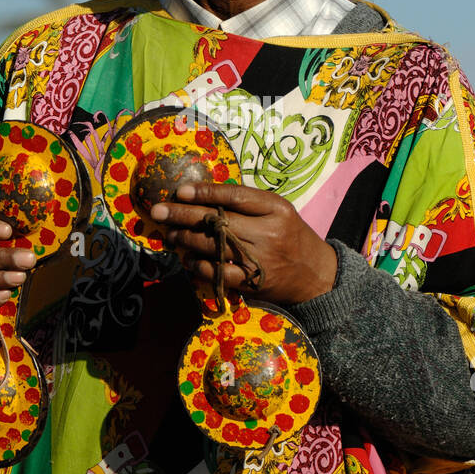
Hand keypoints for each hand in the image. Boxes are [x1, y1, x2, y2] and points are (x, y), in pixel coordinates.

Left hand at [150, 181, 337, 306]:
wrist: (316, 275)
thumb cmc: (291, 236)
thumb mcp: (279, 211)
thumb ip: (248, 202)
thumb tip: (203, 196)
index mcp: (276, 209)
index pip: (236, 197)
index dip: (205, 193)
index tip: (180, 191)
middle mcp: (268, 233)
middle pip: (218, 222)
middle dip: (183, 216)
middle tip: (158, 211)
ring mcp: (259, 260)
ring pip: (212, 247)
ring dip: (185, 240)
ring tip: (169, 234)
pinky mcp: (251, 282)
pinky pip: (217, 273)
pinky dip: (198, 266)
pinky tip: (187, 259)